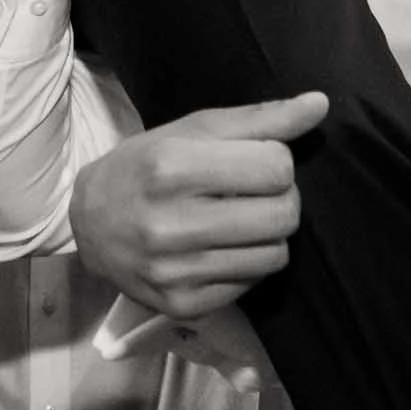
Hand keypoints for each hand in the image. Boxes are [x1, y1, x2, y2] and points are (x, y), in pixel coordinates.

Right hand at [72, 93, 327, 318]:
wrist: (89, 224)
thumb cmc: (147, 165)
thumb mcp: (194, 130)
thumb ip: (261, 119)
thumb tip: (320, 104)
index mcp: (172, 167)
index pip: (276, 167)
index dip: (276, 159)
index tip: (254, 160)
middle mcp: (170, 223)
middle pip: (283, 215)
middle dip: (281, 197)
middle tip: (257, 191)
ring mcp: (174, 271)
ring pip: (276, 255)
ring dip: (269, 232)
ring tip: (242, 218)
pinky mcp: (182, 305)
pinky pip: (253, 283)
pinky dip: (248, 262)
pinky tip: (222, 246)